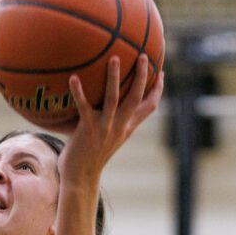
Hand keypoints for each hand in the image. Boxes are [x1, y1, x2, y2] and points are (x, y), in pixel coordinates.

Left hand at [52, 55, 163, 183]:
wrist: (80, 178)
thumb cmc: (89, 159)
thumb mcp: (106, 141)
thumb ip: (110, 126)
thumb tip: (104, 110)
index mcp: (126, 129)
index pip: (149, 108)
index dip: (157, 90)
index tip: (162, 73)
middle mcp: (119, 126)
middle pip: (136, 97)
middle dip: (142, 76)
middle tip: (144, 56)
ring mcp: (104, 127)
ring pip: (114, 98)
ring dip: (114, 77)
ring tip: (114, 58)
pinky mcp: (87, 129)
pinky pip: (84, 106)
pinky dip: (79, 92)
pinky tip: (73, 78)